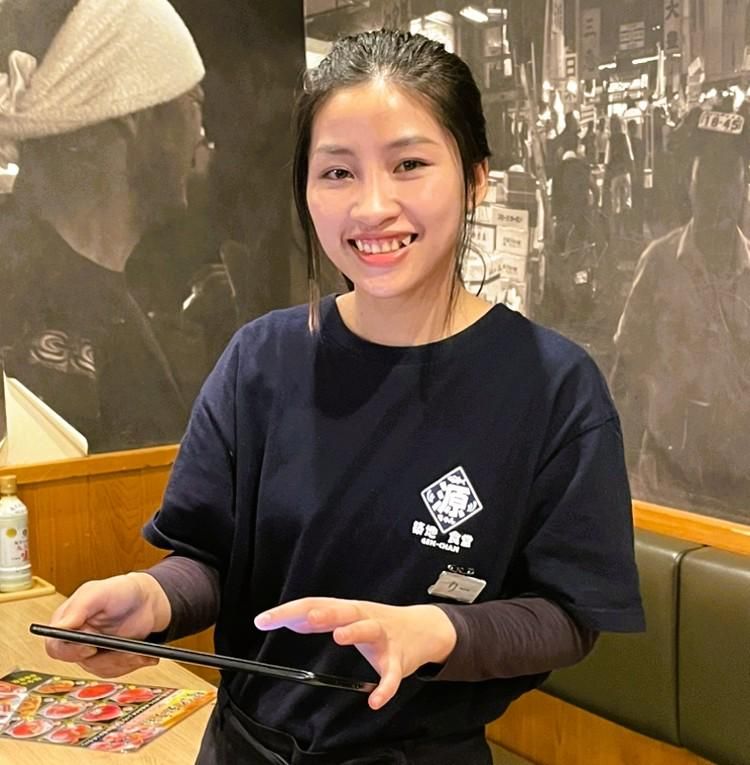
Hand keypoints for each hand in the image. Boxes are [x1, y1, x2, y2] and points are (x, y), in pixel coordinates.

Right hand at [45, 573, 171, 677]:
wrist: (147, 600)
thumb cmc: (121, 591)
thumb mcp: (99, 592)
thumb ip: (79, 607)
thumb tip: (60, 627)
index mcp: (67, 622)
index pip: (56, 647)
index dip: (71, 652)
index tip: (91, 649)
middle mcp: (76, 640)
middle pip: (81, 662)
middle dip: (107, 658)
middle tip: (128, 650)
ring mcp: (91, 651)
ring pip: (100, 669)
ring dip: (122, 661)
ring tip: (140, 650)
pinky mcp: (107, 660)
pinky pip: (114, 671)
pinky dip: (131, 663)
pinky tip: (144, 655)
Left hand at [254, 598, 455, 709]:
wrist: (423, 629)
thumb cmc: (378, 622)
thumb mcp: (347, 616)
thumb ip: (319, 618)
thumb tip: (286, 619)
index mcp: (347, 609)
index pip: (314, 605)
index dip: (289, 612)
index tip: (263, 620)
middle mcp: (364, 617)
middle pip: (343, 610)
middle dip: (326, 612)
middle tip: (306, 616)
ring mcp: (384, 636)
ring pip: (369, 629)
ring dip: (354, 632)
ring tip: (339, 637)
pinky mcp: (399, 658)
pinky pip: (392, 674)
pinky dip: (385, 687)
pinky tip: (375, 700)